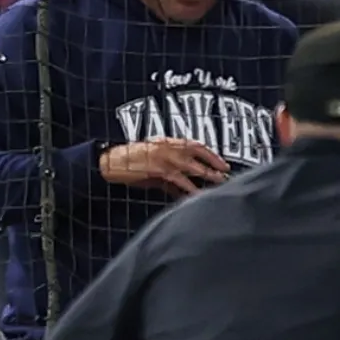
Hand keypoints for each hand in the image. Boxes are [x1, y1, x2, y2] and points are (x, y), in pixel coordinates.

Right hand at [99, 138, 230, 196]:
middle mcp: (170, 148)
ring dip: (209, 176)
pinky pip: (181, 182)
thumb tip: (185, 191)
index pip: (196, 145)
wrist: (112, 161)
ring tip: (221, 183)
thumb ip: (172, 175)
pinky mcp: (160, 171)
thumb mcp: (155, 162)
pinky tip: (200, 196)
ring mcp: (166, 159)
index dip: (212, 154)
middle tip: (227, 173)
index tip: (223, 163)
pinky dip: (191, 190)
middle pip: (199, 154)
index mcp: (169, 142)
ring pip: (194, 168)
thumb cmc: (133, 162)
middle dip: (215, 163)